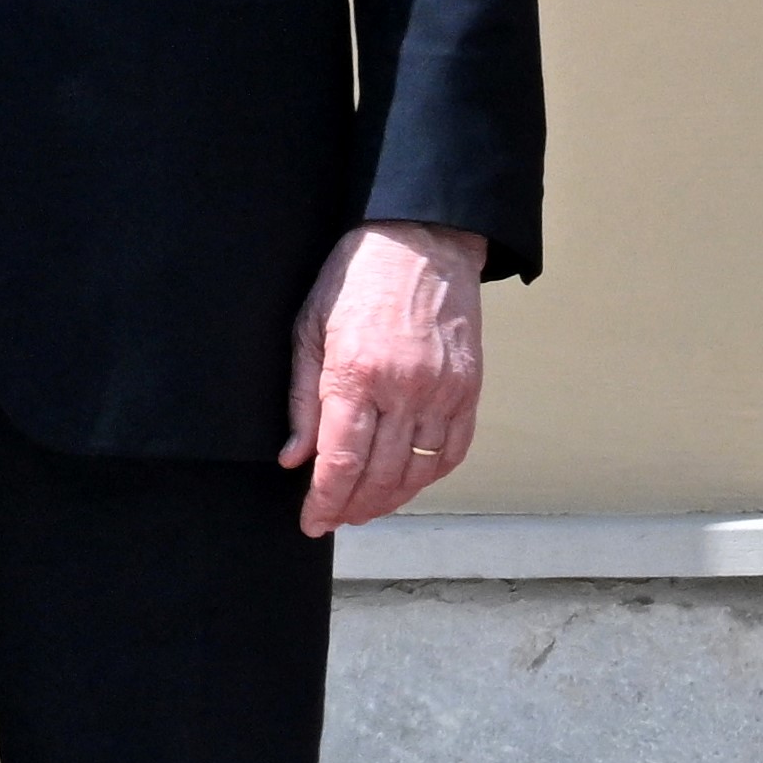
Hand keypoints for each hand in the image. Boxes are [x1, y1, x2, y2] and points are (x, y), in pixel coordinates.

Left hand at [284, 216, 488, 537]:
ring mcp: (443, 391)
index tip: (312, 522)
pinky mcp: (468, 388)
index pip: (340, 462)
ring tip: (367, 508)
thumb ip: (302, 400)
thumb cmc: (356, 278)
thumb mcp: (309, 328)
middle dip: (354, 508)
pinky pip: (453, 449)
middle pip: (380, 476)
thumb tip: (294, 459)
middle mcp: (404, 389)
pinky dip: (430, 475)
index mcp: (356, 374)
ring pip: (419, 471)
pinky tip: (409, 482)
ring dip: (391, 500)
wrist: (422, 239)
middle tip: (335, 519)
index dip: (325, 502)